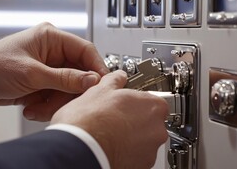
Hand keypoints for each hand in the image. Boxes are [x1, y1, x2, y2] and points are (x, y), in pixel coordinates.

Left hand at [0, 23, 108, 120]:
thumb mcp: (32, 73)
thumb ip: (64, 78)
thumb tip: (92, 79)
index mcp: (51, 37)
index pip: (85, 49)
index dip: (96, 67)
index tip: (102, 84)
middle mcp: (52, 51)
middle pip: (79, 72)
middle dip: (70, 91)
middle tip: (62, 102)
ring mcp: (48, 67)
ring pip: (68, 87)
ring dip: (56, 101)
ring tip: (38, 107)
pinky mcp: (42, 81)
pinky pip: (57, 95)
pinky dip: (47, 104)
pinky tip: (32, 107)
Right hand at [51, 70, 168, 168]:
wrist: (80, 149)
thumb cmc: (90, 121)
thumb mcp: (100, 89)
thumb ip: (115, 80)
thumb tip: (117, 78)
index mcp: (152, 106)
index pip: (152, 99)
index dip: (136, 100)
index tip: (126, 102)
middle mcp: (157, 129)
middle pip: (149, 121)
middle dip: (134, 119)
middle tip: (114, 117)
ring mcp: (150, 150)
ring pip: (143, 140)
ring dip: (130, 137)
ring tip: (109, 132)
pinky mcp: (140, 166)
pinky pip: (136, 156)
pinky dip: (125, 152)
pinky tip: (109, 145)